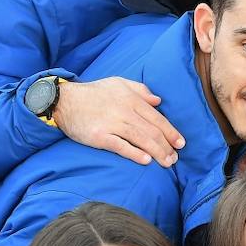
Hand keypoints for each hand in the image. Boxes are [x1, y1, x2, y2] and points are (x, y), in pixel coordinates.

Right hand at [52, 77, 184, 166]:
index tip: (181, 143)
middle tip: (175, 159)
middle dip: (167, 146)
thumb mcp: (118, 83)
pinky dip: (134, 153)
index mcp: (131, 98)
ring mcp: (111, 124)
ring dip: (157, 152)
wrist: (64, 100)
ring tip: (167, 162)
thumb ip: (140, 90)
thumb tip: (158, 101)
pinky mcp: (99, 136)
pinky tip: (146, 161)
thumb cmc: (94, 93)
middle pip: (152, 131)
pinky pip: (120, 146)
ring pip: (140, 139)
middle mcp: (124, 111)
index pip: (157, 118)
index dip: (171, 132)